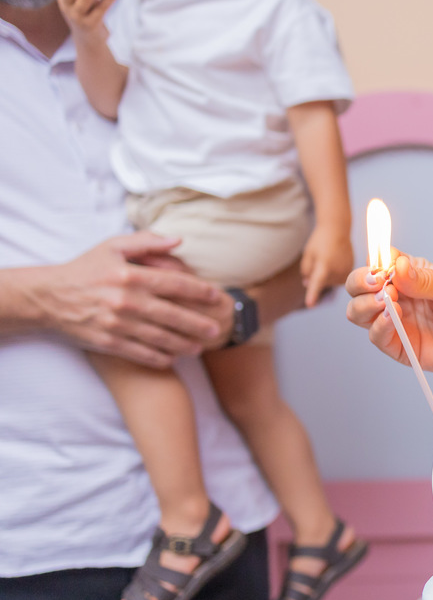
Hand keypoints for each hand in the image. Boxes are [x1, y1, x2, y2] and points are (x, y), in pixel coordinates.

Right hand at [49, 233, 223, 366]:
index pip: (175, 284)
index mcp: (130, 276)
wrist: (47, 297)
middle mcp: (126, 301)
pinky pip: (140, 353)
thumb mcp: (111, 246)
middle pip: (173, 315)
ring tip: (200, 348)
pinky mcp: (108, 342)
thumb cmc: (84, 269)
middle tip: (216, 330)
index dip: (199, 291)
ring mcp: (117, 324)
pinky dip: (159, 358)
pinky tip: (173, 359)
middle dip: (198, 324)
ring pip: (160, 338)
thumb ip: (147, 242)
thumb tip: (179, 240)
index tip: (216, 297)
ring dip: (184, 344)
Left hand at [300, 225, 353, 307]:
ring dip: (326, 275)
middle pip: (322, 283)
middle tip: (320, 259)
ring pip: (331, 283)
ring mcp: (346, 271)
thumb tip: (308, 284)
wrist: (337, 229)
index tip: (310, 305)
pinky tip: (335, 261)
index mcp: (325, 264)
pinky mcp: (351, 271)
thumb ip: (306, 270)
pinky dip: (334, 273)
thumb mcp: (308, 254)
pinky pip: (338, 279)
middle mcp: (338, 269)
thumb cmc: (320, 241)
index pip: (317, 282)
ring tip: (329, 259)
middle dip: (318, 275)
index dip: (313, 294)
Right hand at [345, 253, 432, 382]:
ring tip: (386, 300)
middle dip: (361, 281)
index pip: (379, 262)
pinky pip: (377, 337)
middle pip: (360, 287)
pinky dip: (378, 325)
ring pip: (359, 312)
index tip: (381, 262)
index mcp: (410, 276)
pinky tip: (391, 316)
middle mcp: (400, 298)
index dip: (374, 260)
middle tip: (377, 281)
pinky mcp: (402, 348)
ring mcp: (399, 323)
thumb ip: (422, 278)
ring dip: (365, 303)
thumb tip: (394, 266)